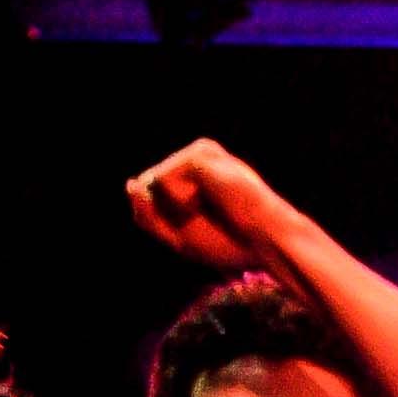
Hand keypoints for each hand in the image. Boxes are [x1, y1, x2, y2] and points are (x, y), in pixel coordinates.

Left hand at [124, 138, 288, 274]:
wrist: (267, 241)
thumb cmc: (231, 243)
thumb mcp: (178, 237)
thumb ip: (147, 216)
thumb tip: (130, 184)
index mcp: (197, 173)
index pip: (151, 195)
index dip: (165, 222)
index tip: (203, 229)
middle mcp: (197, 156)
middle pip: (148, 189)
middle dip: (166, 215)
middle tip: (207, 223)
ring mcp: (198, 153)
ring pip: (152, 184)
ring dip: (174, 209)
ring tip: (210, 211)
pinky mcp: (198, 156)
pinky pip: (161, 182)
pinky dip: (179, 203)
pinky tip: (209, 202)